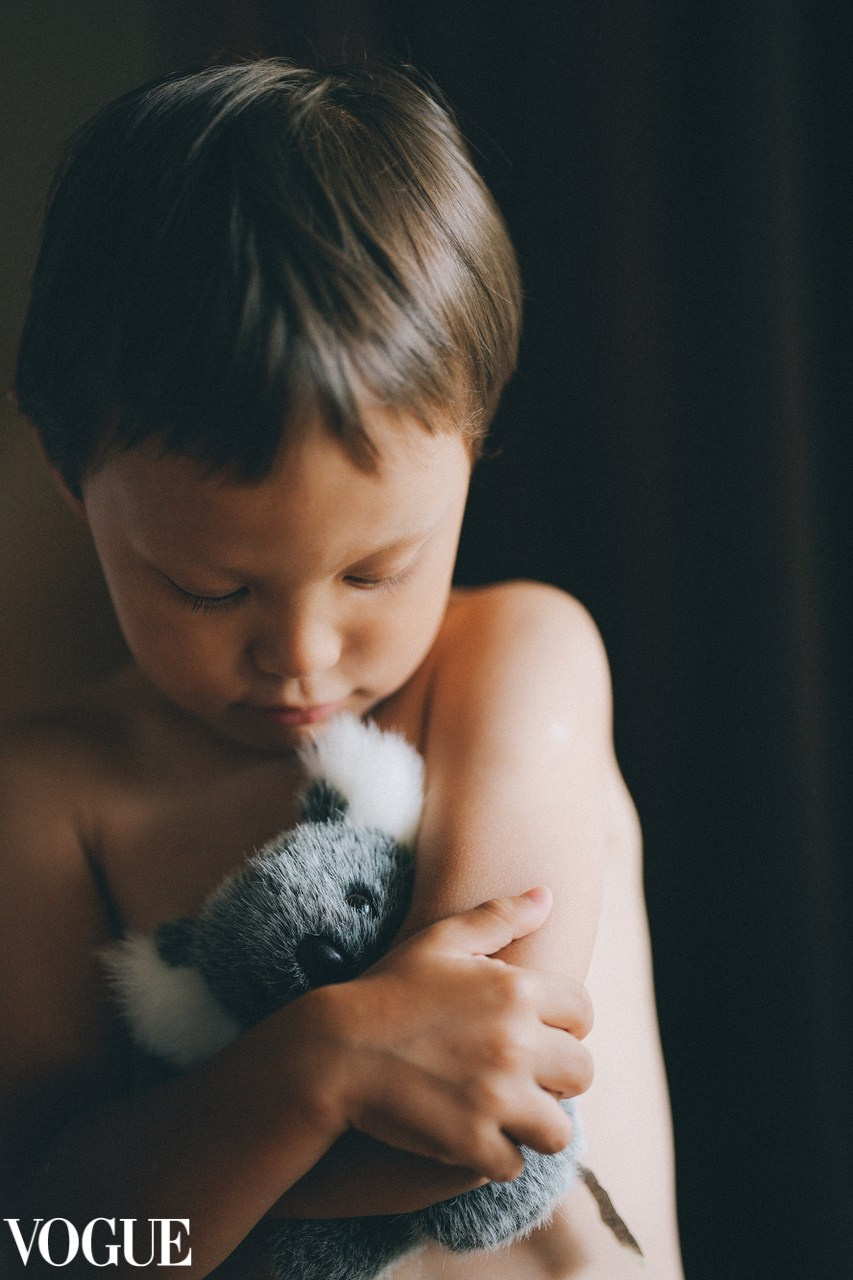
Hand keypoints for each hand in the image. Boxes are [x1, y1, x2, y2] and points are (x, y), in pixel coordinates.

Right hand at [313, 887, 593, 1183]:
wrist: (335, 1050)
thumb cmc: (387, 989)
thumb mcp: (441, 941)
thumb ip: (499, 916)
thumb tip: (548, 895)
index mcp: (515, 989)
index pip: (582, 1012)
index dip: (563, 1023)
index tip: (536, 1031)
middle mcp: (516, 1043)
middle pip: (581, 1072)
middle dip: (556, 1076)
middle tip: (522, 1076)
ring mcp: (496, 1096)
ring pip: (557, 1128)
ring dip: (535, 1124)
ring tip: (506, 1114)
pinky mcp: (472, 1142)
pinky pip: (514, 1164)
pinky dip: (497, 1157)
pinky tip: (473, 1137)